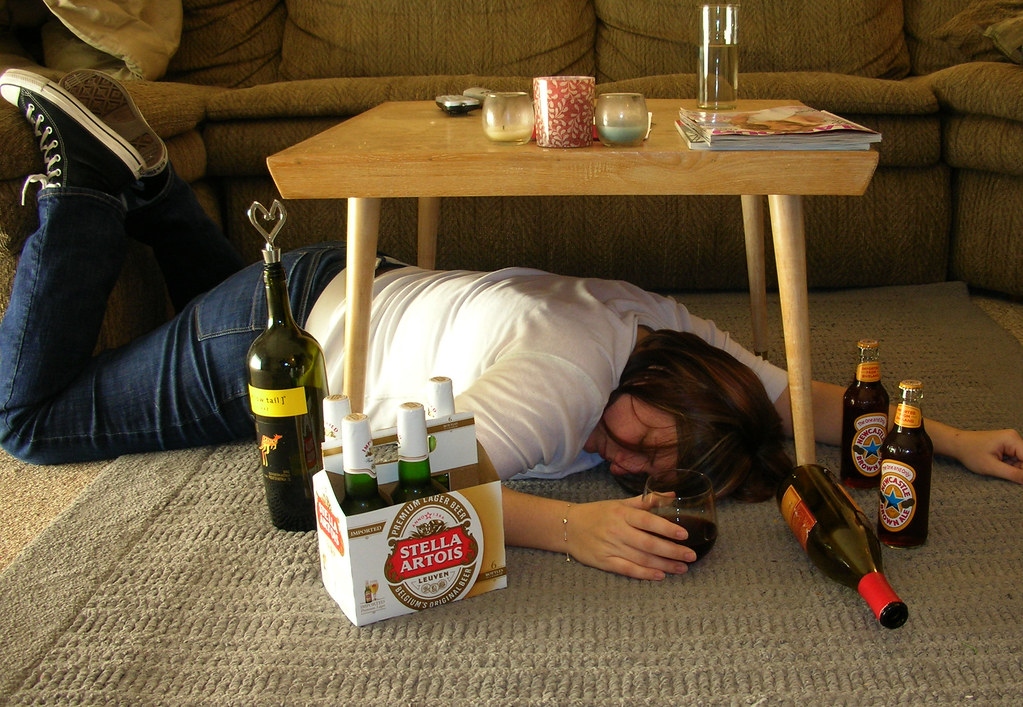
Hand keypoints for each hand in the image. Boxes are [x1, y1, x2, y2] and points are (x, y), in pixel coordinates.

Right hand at [564, 496, 697, 580]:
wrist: (568, 526)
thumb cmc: (597, 513)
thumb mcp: (620, 503)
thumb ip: (645, 501)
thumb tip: (670, 496)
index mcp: (622, 514)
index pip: (648, 521)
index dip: (667, 528)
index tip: (684, 534)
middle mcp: (617, 530)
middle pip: (648, 543)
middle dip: (672, 551)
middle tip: (691, 556)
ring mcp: (610, 547)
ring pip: (641, 558)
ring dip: (664, 565)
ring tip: (682, 568)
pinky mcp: (604, 562)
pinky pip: (627, 569)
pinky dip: (644, 574)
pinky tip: (659, 575)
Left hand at [950, 428, 1022, 483]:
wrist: (957, 444)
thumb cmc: (970, 453)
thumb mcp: (991, 467)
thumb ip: (1013, 474)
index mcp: (1012, 439)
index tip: (1019, 480)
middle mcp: (1014, 438)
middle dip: (1019, 470)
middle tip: (1002, 473)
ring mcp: (1012, 441)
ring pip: (1022, 461)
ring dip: (1014, 469)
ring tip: (996, 467)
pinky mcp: (1008, 446)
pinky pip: (1016, 459)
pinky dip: (1009, 466)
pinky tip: (997, 465)